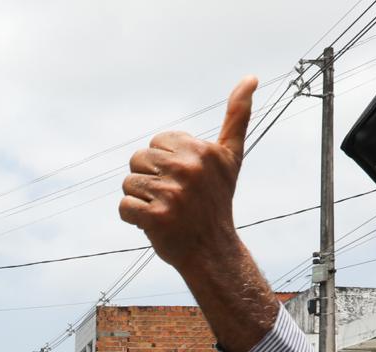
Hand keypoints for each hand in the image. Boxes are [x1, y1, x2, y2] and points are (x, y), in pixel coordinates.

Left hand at [120, 76, 257, 270]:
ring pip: (129, 183)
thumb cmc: (217, 203)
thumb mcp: (231, 158)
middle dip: (150, 180)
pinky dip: (133, 219)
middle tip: (174, 199)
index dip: (165, 163)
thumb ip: (238, 117)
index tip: (185, 181)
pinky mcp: (156, 217)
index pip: (156, 143)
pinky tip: (154, 225)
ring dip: (141, 200)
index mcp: (202, 150)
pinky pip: (124, 207)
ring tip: (166, 212)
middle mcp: (188, 169)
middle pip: (138, 160)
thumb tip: (251, 77)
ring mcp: (172, 194)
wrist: (213, 252)